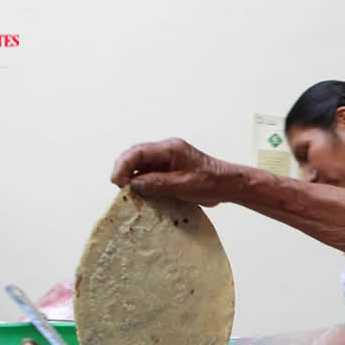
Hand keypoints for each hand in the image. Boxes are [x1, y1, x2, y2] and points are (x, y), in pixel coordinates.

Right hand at [111, 138, 243, 206]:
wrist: (227, 184)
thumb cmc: (212, 181)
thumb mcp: (183, 185)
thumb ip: (158, 183)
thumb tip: (134, 184)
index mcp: (170, 148)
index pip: (138, 152)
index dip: (123, 165)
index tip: (117, 181)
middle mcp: (166, 151)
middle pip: (135, 156)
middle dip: (124, 171)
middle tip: (120, 189)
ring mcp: (166, 160)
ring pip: (140, 166)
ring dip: (132, 179)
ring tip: (129, 194)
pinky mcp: (168, 170)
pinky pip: (148, 174)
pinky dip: (141, 184)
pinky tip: (140, 195)